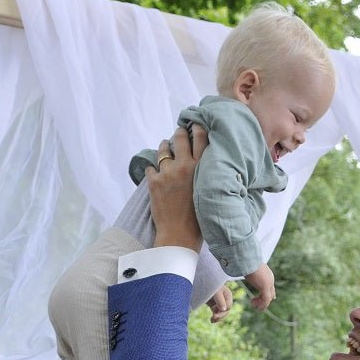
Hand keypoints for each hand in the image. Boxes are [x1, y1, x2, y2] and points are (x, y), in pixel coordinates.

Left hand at [147, 124, 206, 252]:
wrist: (179, 235)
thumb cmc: (199, 219)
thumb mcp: (209, 191)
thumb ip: (206, 175)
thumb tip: (202, 164)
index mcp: (201, 168)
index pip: (201, 138)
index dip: (197, 128)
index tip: (195, 124)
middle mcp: (184, 166)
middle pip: (180, 138)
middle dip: (179, 133)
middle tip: (179, 132)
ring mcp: (167, 173)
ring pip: (163, 150)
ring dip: (164, 147)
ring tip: (165, 147)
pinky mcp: (154, 182)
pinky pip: (150, 167)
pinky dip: (153, 169)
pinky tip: (155, 173)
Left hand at [206, 285, 233, 323]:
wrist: (200, 283)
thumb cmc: (209, 285)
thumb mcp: (215, 291)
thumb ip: (220, 300)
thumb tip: (224, 309)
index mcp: (228, 295)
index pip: (228, 306)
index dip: (223, 310)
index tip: (214, 311)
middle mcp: (225, 299)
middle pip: (226, 311)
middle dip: (220, 315)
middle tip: (213, 317)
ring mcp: (220, 303)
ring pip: (222, 314)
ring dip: (217, 318)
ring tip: (211, 320)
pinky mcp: (215, 306)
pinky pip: (217, 314)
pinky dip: (215, 318)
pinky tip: (211, 321)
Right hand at [244, 262, 275, 309]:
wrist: (247, 257)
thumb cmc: (245, 261)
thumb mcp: (249, 267)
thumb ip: (248, 271)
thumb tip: (241, 268)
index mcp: (267, 274)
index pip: (270, 287)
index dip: (267, 295)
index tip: (260, 299)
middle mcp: (270, 279)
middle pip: (271, 294)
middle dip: (263, 301)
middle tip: (253, 302)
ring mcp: (269, 283)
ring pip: (269, 298)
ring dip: (261, 304)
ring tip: (252, 304)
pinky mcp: (265, 286)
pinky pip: (266, 300)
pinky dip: (261, 305)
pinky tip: (254, 305)